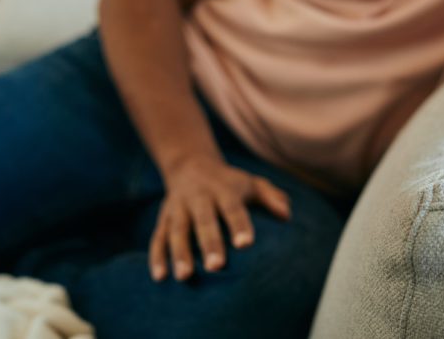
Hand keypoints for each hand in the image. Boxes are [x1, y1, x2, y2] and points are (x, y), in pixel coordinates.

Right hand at [149, 155, 291, 282]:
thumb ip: (270, 196)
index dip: (239, 225)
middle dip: (209, 243)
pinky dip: (157, 257)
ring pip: (177, 231)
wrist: (190, 165)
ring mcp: (178, 208)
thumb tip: (286, 215)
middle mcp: (199, 198)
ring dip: (179, 253)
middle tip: (216, 267)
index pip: (232, 207)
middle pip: (204, 220)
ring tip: (185, 277)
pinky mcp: (163, 219)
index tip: (246, 244)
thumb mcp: (251, 182)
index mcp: (223, 189)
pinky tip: (160, 277)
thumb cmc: (229, 182)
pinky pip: (158, 238)